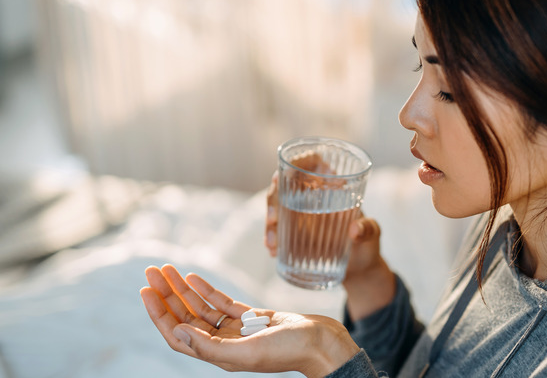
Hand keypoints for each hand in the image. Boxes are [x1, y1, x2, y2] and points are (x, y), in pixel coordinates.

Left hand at [140, 265, 358, 376]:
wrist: (323, 343)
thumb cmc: (290, 351)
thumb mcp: (248, 352)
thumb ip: (211, 346)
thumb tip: (177, 332)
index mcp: (219, 355)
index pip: (177, 334)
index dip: (159, 313)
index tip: (146, 290)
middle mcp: (224, 343)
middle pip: (186, 317)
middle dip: (167, 294)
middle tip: (151, 270)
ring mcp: (237, 330)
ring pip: (201, 307)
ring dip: (183, 288)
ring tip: (167, 268)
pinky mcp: (253, 318)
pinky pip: (222, 302)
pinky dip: (207, 289)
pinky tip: (194, 276)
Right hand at [264, 154, 394, 318]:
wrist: (360, 270)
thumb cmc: (368, 245)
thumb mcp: (373, 234)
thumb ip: (368, 229)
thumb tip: (354, 230)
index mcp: (333, 186)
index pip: (313, 162)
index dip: (298, 160)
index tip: (287, 172)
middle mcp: (314, 196)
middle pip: (286, 184)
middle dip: (274, 198)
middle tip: (274, 219)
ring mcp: (301, 214)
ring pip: (277, 207)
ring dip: (269, 222)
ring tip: (272, 243)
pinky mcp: (295, 233)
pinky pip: (277, 230)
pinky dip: (272, 238)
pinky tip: (273, 250)